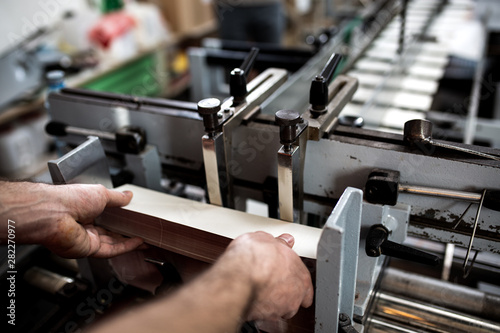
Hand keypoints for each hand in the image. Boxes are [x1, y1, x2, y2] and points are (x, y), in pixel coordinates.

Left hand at [0, 181, 142, 257]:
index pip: (106, 216)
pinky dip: (125, 247)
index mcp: (84, 209)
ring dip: (129, 241)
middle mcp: (84, 225)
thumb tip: (128, 195)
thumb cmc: (69, 199)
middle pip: (110, 231)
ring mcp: (86, 238)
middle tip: (142, 231)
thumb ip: (116, 197)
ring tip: (145, 238)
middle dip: (126, 232)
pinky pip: (110, 250)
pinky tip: (137, 243)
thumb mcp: (100, 193)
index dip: (121, 218)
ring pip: (112, 243)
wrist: (54, 214)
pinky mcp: (87, 249)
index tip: (134, 218)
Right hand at [220, 231, 313, 320]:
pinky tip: (254, 302)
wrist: (238, 278)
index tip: (282, 270)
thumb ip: (277, 242)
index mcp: (299, 271)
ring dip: (275, 303)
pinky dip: (263, 311)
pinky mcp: (270, 318)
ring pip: (283, 308)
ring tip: (261, 293)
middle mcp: (296, 292)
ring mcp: (284, 307)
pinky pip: (269, 317)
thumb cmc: (252, 258)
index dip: (290, 272)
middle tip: (272, 282)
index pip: (302, 276)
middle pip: (296, 294)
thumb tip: (283, 240)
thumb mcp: (264, 239)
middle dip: (286, 290)